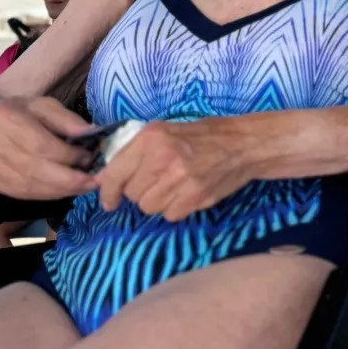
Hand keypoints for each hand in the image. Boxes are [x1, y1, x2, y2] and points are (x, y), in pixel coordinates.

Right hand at [0, 97, 95, 199]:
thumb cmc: (18, 112)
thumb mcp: (43, 105)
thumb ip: (66, 119)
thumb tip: (92, 133)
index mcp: (5, 118)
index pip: (41, 145)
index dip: (69, 156)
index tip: (90, 158)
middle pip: (35, 169)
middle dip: (69, 180)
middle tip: (94, 182)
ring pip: (28, 185)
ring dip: (61, 191)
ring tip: (84, 188)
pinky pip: (20, 193)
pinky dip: (46, 195)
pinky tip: (64, 192)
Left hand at [95, 118, 251, 220]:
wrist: (244, 144)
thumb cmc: (204, 135)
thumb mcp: (166, 132)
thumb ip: (135, 154)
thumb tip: (103, 178)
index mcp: (151, 138)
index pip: (115, 174)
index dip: (108, 192)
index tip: (110, 202)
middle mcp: (162, 158)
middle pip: (133, 194)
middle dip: (141, 192)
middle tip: (159, 181)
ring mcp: (179, 179)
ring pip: (149, 207)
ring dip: (159, 202)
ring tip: (175, 186)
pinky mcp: (194, 197)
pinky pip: (170, 215)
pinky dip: (176, 209)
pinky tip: (188, 193)